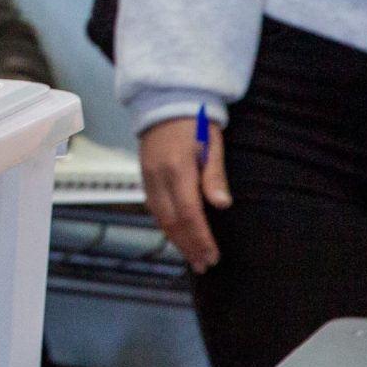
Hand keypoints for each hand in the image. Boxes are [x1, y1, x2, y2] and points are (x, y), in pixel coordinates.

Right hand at [139, 115, 231, 271]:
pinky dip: (165, 226)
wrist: (165, 101)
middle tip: (205, 265)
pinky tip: (176, 236)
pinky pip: (153, 208)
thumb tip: (221, 205)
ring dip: (176, 241)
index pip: (189, 213)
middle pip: (171, 220)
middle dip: (188, 246)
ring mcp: (147, 176)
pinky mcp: (144, 176)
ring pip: (159, 217)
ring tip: (192, 258)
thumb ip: (215, 176)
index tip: (213, 256)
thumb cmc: (196, 122)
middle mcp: (158, 176)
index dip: (201, 238)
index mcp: (177, 168)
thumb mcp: (212, 144)